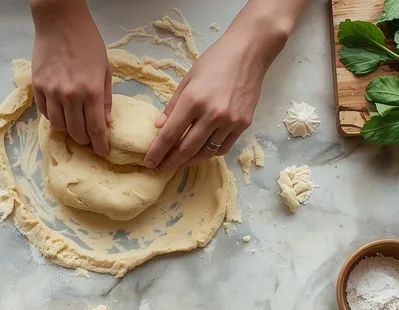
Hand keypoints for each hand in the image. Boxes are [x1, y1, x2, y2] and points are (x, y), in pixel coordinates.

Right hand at [30, 0, 111, 155]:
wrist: (60, 22)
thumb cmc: (87, 42)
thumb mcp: (105, 68)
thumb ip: (105, 97)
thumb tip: (105, 121)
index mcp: (91, 91)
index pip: (95, 128)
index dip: (100, 144)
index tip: (103, 152)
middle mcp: (71, 95)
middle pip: (76, 132)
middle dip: (84, 140)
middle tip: (89, 138)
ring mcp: (52, 92)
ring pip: (58, 125)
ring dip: (68, 129)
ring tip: (74, 125)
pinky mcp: (38, 86)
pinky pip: (44, 112)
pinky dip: (53, 116)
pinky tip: (60, 112)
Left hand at [143, 7, 296, 171]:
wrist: (249, 53)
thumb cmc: (215, 61)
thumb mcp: (188, 79)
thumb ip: (173, 105)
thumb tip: (159, 127)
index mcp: (194, 100)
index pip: (171, 134)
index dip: (158, 151)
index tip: (149, 162)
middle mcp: (212, 114)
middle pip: (187, 149)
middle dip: (171, 162)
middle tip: (160, 168)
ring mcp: (230, 122)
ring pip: (205, 152)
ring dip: (189, 161)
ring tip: (178, 163)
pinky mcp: (243, 124)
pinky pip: (223, 148)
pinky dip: (209, 153)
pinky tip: (200, 153)